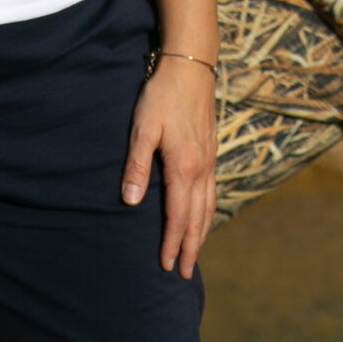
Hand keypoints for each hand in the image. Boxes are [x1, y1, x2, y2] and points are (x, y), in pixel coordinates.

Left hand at [122, 55, 216, 277]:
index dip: (172, 242)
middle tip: (182, 273)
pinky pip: (212, 191)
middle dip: (190, 247)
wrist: (191, 67)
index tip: (165, 265)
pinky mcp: (211, 151)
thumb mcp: (144, 127)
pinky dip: (208, 211)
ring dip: (202, 233)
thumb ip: (137, 164)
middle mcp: (202, 169)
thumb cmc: (162, 95)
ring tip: (194, 254)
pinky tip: (203, 215)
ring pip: (208, 206)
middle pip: (197, 218)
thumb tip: (130, 200)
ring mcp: (210, 160)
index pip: (178, 216)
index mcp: (184, 167)